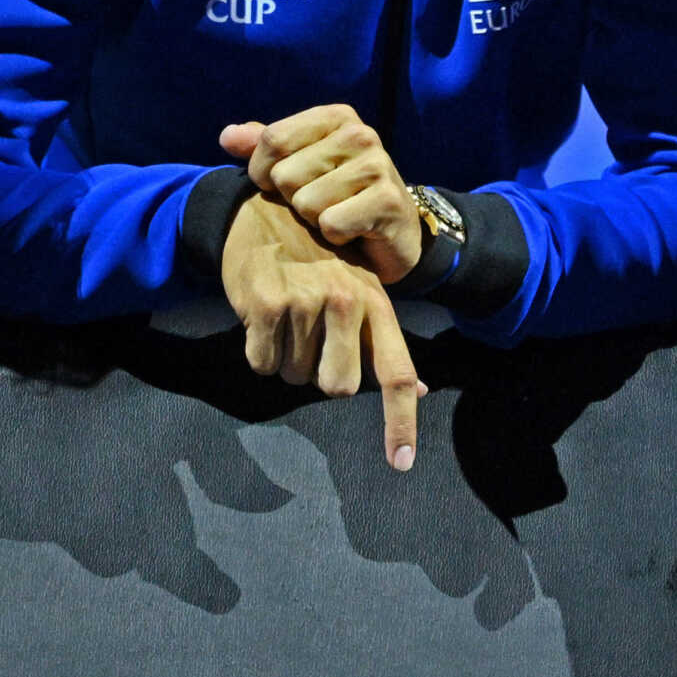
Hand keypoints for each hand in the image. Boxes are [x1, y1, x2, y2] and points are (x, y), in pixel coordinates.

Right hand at [220, 194, 425, 469]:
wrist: (265, 213)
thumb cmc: (320, 260)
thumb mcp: (361, 290)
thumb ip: (384, 342)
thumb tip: (417, 389)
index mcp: (376, 304)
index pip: (395, 372)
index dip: (400, 422)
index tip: (401, 463)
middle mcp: (346, 303)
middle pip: (337, 388)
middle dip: (320, 375)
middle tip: (311, 340)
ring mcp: (305, 303)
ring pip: (295, 376)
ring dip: (287, 358)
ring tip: (287, 317)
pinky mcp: (265, 306)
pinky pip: (261, 363)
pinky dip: (259, 351)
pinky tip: (263, 316)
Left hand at [221, 105, 423, 282]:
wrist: (393, 231)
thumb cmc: (339, 194)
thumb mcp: (301, 164)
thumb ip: (264, 147)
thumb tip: (227, 137)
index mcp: (337, 117)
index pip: (272, 139)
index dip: (262, 171)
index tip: (279, 185)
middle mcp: (361, 134)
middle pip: (285, 175)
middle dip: (294, 199)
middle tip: (321, 203)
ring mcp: (378, 166)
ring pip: (306, 203)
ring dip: (314, 220)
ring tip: (337, 214)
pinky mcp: (388, 201)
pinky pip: (331, 225)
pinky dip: (335, 236)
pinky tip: (352, 231)